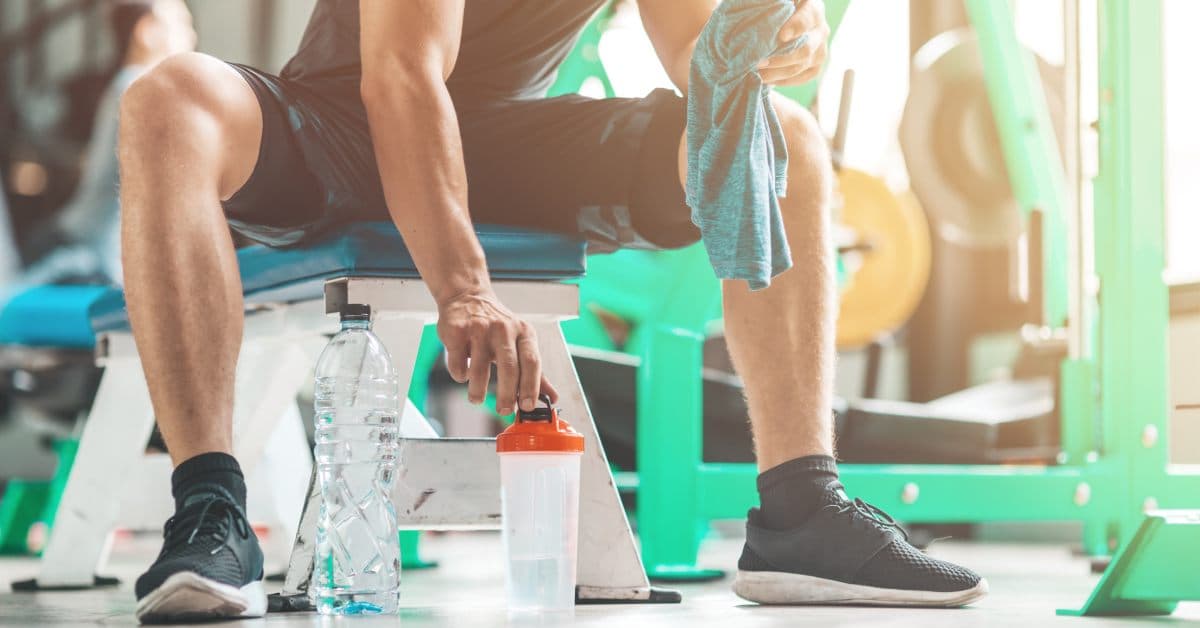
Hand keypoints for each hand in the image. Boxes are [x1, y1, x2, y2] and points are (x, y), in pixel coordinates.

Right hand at [437, 290, 557, 414]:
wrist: (468, 296)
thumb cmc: (497, 326)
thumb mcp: (521, 342)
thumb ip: (536, 372)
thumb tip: (552, 398)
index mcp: (524, 333)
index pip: (532, 362)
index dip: (531, 387)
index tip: (528, 406)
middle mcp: (504, 329)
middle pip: (508, 368)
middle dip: (506, 395)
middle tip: (503, 409)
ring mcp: (480, 328)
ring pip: (480, 369)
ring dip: (477, 391)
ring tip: (476, 398)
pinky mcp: (457, 331)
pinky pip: (458, 363)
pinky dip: (460, 375)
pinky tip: (463, 374)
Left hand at [757, 0, 829, 85]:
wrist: (787, 26)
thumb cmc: (779, 11)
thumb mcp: (780, 3)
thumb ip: (778, 8)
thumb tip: (774, 20)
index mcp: (813, 8)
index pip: (808, 18)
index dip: (796, 27)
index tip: (782, 36)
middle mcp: (821, 30)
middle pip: (805, 49)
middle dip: (780, 59)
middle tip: (759, 63)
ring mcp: (821, 50)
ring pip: (802, 66)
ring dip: (778, 73)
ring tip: (758, 75)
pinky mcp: (816, 66)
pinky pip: (804, 77)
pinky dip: (785, 81)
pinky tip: (769, 80)